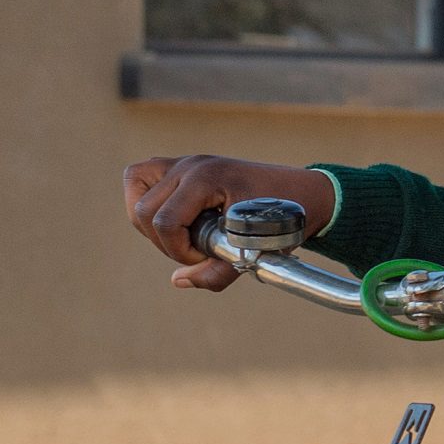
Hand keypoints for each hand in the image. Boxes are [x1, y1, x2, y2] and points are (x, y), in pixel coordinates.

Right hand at [122, 155, 334, 291]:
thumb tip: (178, 282)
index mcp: (206, 177)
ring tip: (183, 236)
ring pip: (136, 189)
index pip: (164, 221)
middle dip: (165, 242)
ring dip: (152, 222)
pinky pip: (143, 176)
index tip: (204, 259)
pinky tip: (172, 219)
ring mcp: (184, 161)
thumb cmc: (284, 219)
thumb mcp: (254, 250)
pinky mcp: (183, 166)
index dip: (178, 251)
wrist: (307, 193)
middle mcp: (190, 164)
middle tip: (198, 251)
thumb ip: (217, 272)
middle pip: (144, 210)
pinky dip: (148, 201)